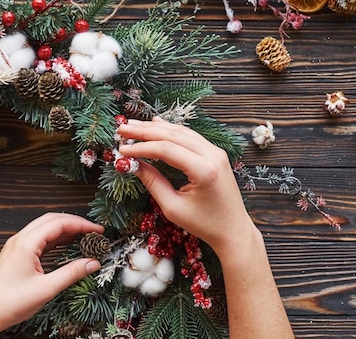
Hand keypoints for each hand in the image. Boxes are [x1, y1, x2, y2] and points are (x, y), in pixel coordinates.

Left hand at [0, 213, 102, 337]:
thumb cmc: (9, 303)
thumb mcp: (46, 289)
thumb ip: (71, 273)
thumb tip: (93, 263)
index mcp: (26, 243)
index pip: (59, 223)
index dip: (81, 224)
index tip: (98, 230)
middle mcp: (20, 240)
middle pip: (52, 220)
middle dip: (75, 223)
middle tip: (93, 231)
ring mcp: (17, 246)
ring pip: (45, 228)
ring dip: (65, 229)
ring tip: (84, 237)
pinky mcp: (17, 254)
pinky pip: (39, 239)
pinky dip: (55, 239)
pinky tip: (66, 245)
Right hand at [119, 118, 293, 338]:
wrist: (233, 230)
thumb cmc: (204, 225)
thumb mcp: (173, 208)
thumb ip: (153, 182)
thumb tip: (133, 163)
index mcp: (203, 170)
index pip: (165, 150)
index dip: (141, 148)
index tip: (121, 150)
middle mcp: (212, 155)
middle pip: (172, 135)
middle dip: (144, 131)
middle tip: (122, 129)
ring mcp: (216, 152)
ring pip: (181, 132)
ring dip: (156, 128)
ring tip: (133, 125)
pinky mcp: (215, 153)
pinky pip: (190, 136)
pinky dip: (171, 130)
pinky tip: (156, 124)